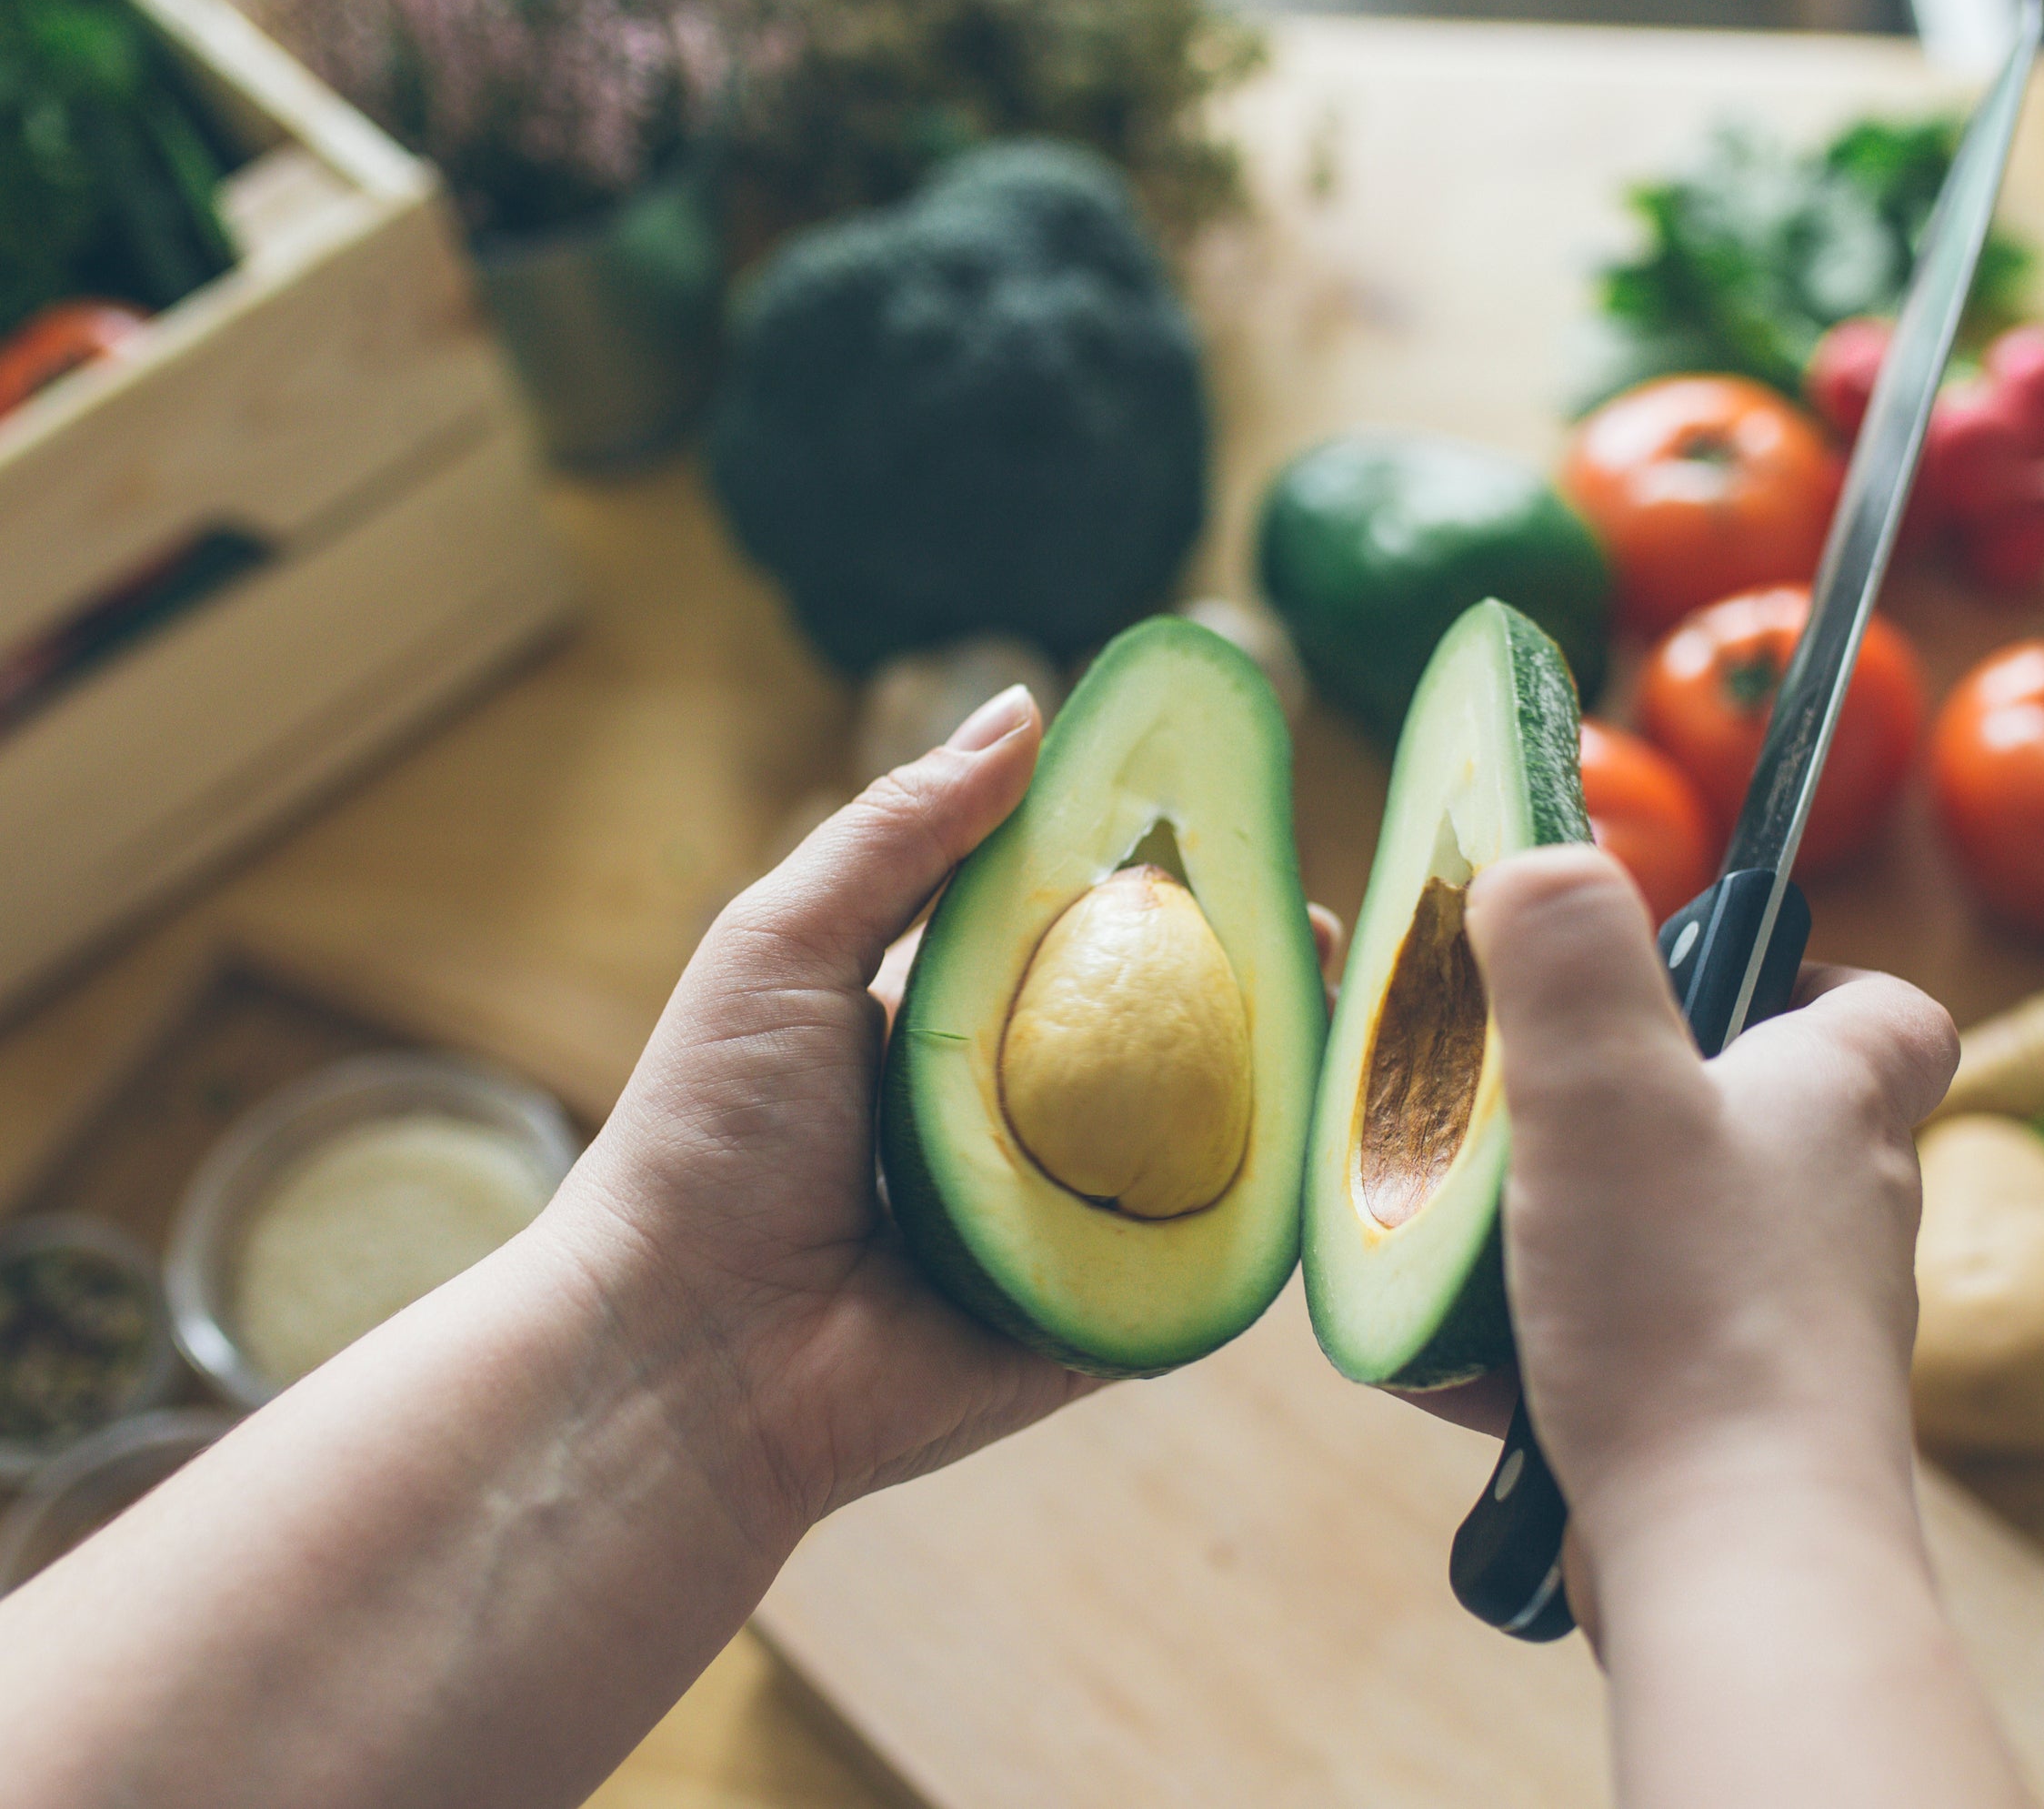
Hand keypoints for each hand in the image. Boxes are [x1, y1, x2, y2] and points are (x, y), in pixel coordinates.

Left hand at [555, 682, 1348, 1548]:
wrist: (685, 1350)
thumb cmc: (710, 1133)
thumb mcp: (787, 942)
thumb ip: (903, 830)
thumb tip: (1027, 708)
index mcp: (944, 1030)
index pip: (1076, 939)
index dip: (1159, 887)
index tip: (1237, 836)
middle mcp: (1013, 1123)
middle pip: (1160, 1038)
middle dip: (1248, 982)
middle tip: (1317, 932)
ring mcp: (1062, 1224)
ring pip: (1200, 1147)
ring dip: (1279, 1087)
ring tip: (1344, 1023)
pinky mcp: (1096, 1320)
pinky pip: (1196, 1262)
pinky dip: (1260, 1214)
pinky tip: (1329, 1149)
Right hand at [1461, 846, 1957, 1616]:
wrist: (1732, 1560)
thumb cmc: (1691, 1313)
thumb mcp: (1603, 1086)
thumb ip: (1567, 951)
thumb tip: (1540, 855)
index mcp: (1834, 1107)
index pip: (1887, 1013)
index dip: (1813, 979)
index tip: (1703, 980)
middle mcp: (1834, 1213)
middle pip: (1752, 1119)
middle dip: (1634, 1099)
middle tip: (1522, 1099)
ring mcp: (1788, 1327)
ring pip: (1673, 1238)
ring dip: (1565, 1224)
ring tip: (1460, 1234)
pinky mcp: (1730, 1421)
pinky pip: (1626, 1345)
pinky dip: (1540, 1340)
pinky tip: (1451, 1360)